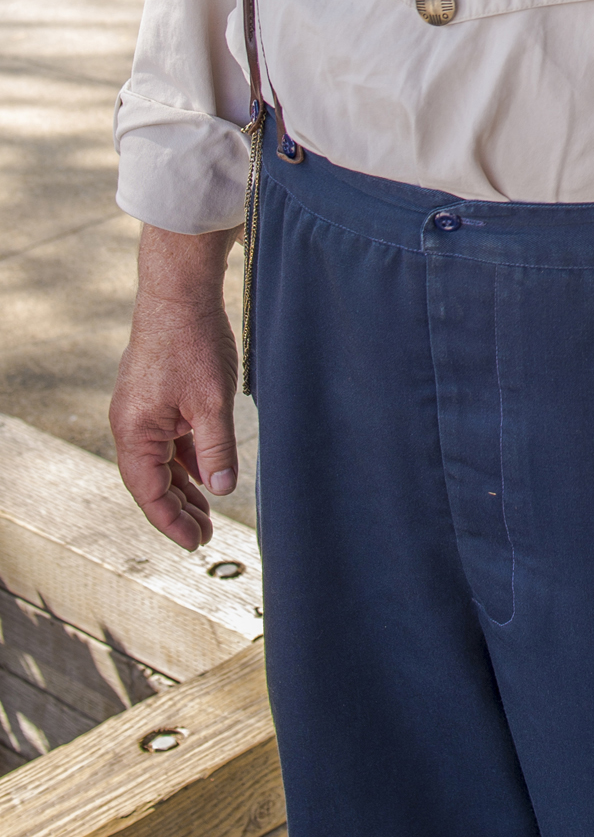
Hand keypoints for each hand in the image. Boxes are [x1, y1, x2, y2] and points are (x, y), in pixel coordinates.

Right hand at [109, 224, 241, 548]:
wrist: (179, 292)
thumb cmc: (193, 343)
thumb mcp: (212, 403)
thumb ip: (216, 450)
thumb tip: (221, 490)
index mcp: (136, 432)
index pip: (150, 492)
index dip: (173, 522)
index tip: (197, 543)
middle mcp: (130, 425)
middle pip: (151, 481)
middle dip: (178, 510)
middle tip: (206, 536)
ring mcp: (140, 411)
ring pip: (159, 461)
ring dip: (182, 487)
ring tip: (206, 513)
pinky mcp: (154, 398)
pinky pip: (166, 441)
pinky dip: (183, 460)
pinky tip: (204, 474)